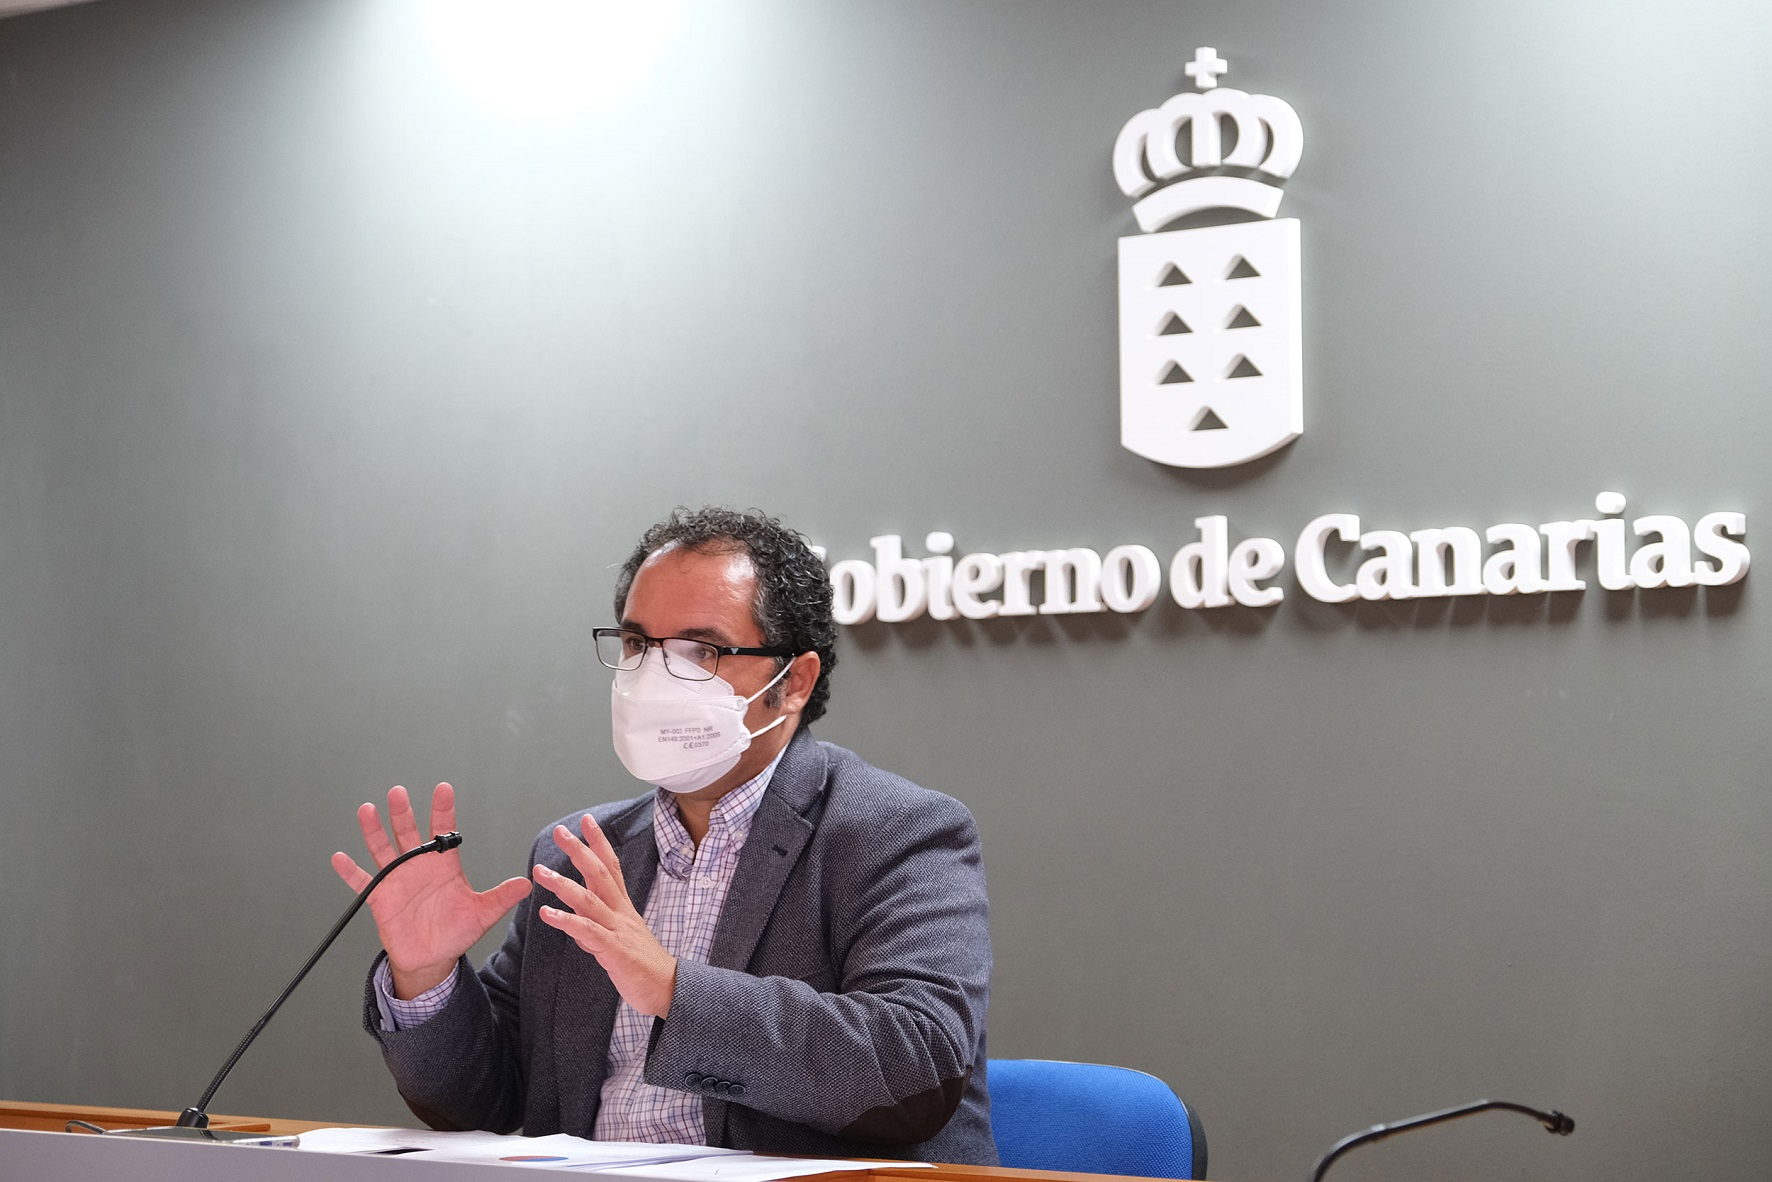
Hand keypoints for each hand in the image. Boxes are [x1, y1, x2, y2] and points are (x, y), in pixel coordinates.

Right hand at [331, 783, 531, 999]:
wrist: (432, 957)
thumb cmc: (455, 932)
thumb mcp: (482, 914)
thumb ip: (500, 897)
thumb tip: (526, 884)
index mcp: (443, 865)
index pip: (443, 831)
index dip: (443, 810)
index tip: (443, 790)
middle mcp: (418, 865)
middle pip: (408, 833)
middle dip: (403, 813)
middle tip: (399, 793)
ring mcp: (397, 879)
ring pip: (383, 849)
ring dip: (375, 831)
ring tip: (368, 811)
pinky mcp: (381, 897)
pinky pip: (362, 882)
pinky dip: (350, 871)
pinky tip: (340, 858)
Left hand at [534, 815, 677, 1017]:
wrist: (669, 989)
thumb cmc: (644, 965)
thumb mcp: (620, 938)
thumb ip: (597, 924)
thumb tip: (577, 916)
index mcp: (623, 908)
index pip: (611, 867)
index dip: (599, 843)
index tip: (587, 821)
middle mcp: (621, 913)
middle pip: (600, 874)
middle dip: (579, 850)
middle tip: (560, 832)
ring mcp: (618, 929)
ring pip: (589, 899)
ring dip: (562, 883)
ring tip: (540, 872)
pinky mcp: (613, 950)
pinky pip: (587, 931)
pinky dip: (565, 920)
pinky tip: (545, 913)